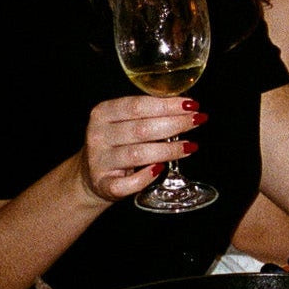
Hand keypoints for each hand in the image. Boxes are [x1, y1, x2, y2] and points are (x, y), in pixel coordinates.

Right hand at [80, 95, 204, 201]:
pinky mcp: (104, 184)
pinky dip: (146, 177)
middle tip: (198, 121)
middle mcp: (98, 135)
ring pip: (138, 154)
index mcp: (103, 113)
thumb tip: (187, 107)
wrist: (91, 175)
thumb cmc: (117, 144)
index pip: (137, 105)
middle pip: (141, 129)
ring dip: (169, 150)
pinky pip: (128, 183)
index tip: (191, 104)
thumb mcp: (125, 122)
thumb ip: (148, 114)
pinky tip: (161, 168)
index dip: (167, 105)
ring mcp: (99, 161)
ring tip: (191, 146)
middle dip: (175, 124)